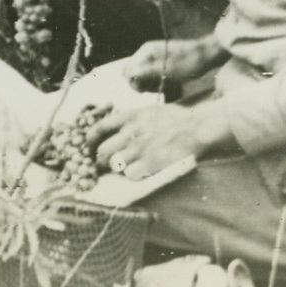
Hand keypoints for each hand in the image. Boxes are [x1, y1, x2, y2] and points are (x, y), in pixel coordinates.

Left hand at [88, 100, 230, 179]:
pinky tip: (138, 172)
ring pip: (114, 164)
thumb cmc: (175, 118)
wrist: (196, 126)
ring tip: (121, 170)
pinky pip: (130, 174)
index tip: (89, 146)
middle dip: (99, 161)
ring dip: (115, 169)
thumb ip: (130, 120)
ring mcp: (139, 149)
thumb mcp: (148, 111)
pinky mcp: (150, 163)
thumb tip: (114, 129)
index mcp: (128, 117)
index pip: (98, 128)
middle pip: (102, 151)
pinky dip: (131, 176)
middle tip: (103, 165)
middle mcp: (130, 132)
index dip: (90, 140)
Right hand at [122, 35, 226, 92]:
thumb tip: (128, 76)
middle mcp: (146, 51)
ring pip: (141, 74)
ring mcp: (153, 55)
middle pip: (132, 72)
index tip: (147, 90)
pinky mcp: (160, 60)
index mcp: (145, 52)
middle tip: (157, 88)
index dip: (134, 84)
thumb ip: (144, 72)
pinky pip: (150, 73)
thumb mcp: (166, 71)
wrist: (206, 55)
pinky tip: (167, 82)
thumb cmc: (188, 63)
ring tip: (165, 85)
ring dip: (149, 83)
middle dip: (141, 84)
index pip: (127, 71)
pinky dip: (156, 80)